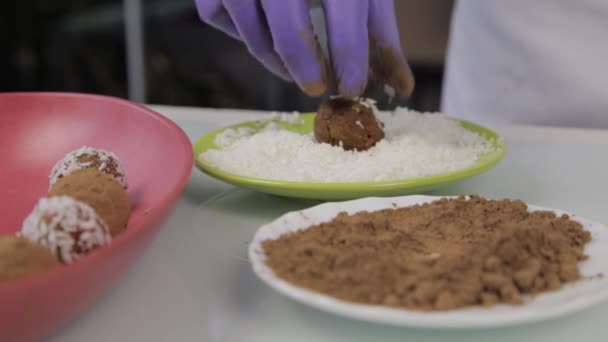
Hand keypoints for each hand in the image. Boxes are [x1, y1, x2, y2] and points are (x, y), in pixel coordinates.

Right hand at [195, 0, 414, 97]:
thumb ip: (380, 32)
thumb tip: (399, 87)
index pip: (344, 7)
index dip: (349, 54)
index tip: (352, 88)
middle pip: (286, 18)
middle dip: (303, 62)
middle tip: (316, 87)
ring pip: (247, 24)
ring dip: (272, 57)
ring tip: (293, 67)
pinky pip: (217, 14)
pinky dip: (240, 31)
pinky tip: (262, 30)